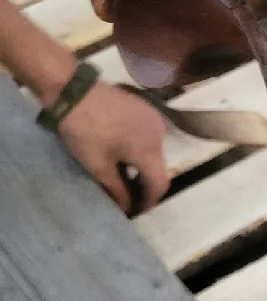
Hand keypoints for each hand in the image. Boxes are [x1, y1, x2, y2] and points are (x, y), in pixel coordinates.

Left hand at [58, 83, 168, 213]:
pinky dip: (139, 148)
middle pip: (158, 168)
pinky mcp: (145, 108)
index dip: (149, 202)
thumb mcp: (97, 165)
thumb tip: (126, 207)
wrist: (72, 89)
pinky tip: (122, 151)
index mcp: (150, 151)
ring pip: (154, 152)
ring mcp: (154, 119)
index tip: (135, 211)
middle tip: (127, 195)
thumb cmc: (84, 130)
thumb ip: (116, 190)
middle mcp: (160, 135)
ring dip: (141, 166)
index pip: (159, 185)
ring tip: (123, 174)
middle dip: (144, 184)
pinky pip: (149, 136)